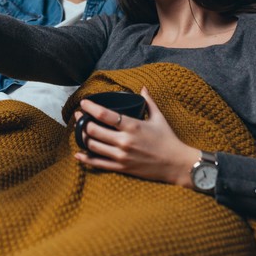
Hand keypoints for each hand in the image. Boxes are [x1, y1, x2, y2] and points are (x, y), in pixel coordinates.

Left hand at [74, 87, 198, 186]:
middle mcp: (124, 141)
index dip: (90, 107)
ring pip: (93, 146)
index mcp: (132, 126)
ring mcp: (122, 156)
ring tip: (80, 130)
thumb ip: (148, 101)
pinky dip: (86, 159)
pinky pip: (98, 164)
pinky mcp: (122, 168)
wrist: (177, 164)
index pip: (104, 114)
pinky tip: (78, 154)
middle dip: (82, 122)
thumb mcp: (158, 117)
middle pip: (94, 130)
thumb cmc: (168, 139)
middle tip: (79, 116)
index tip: (83, 103)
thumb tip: (142, 87)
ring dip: (83, 137)